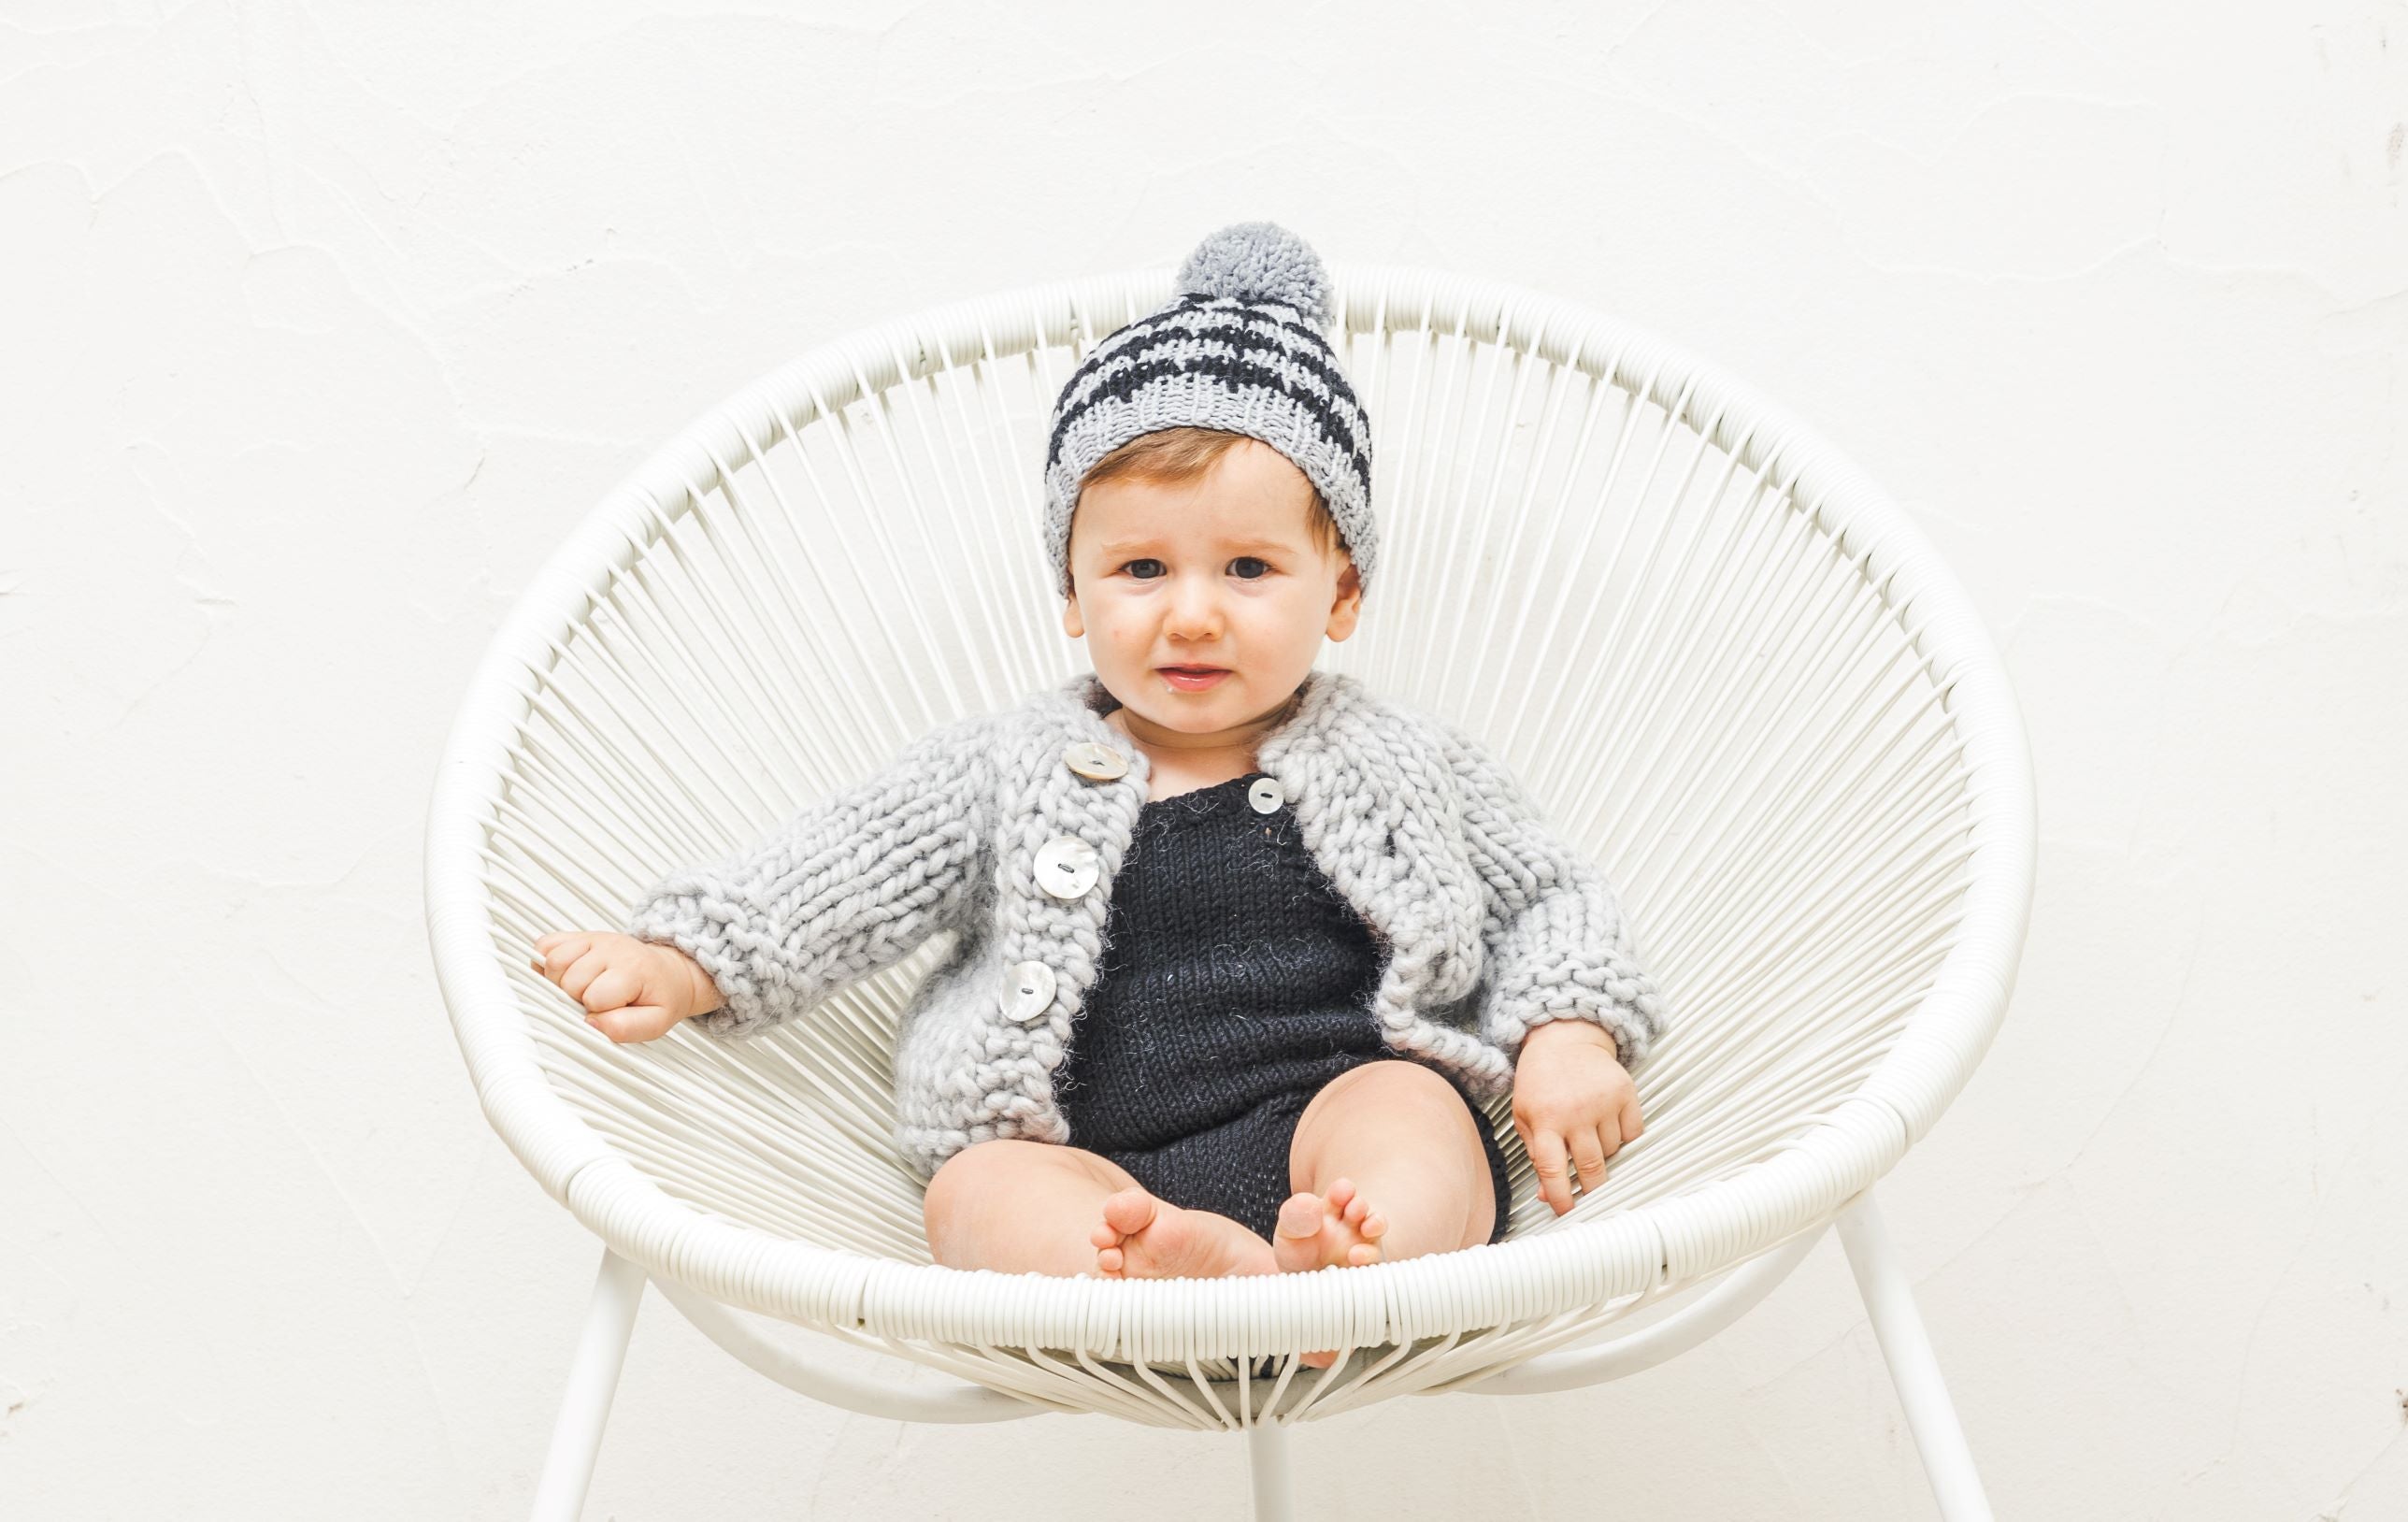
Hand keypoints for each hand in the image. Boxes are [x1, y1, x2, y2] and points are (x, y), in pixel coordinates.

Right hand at [531, 931, 716, 1044]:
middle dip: (577, 999)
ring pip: (553, 963)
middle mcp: (612, 948)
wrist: (666, 972)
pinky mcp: (579, 935)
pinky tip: (567, 974)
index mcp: (633, 969)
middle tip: (597, 1001)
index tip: (609, 1012)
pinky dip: (547, 963)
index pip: (593, 998)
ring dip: (561, 983)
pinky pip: (545, 945)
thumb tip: (591, 1023)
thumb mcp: (655, 1022)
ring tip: (583, 989)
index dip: (596, 1013)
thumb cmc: (658, 996)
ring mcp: (594, 938)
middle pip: (569, 981)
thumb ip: (625, 1029)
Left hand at [1511, 1020, 1643, 1214]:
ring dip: (1603, 1153)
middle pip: (1591, 1168)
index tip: (1565, 1212)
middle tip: (1587, 1192)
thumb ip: (1535, 1155)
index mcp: (1544, 1119)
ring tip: (1588, 1132)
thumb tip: (1546, 1195)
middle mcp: (1575, 1112)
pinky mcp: (1625, 1093)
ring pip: (1612, 1152)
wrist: (1563, 1040)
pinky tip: (1607, 1122)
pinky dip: (1623, 1136)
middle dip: (1591, 1188)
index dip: (1559, 1197)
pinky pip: (1632, 1134)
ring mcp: (1603, 1102)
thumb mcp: (1525, 1116)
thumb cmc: (1540, 1083)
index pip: (1552, 1169)